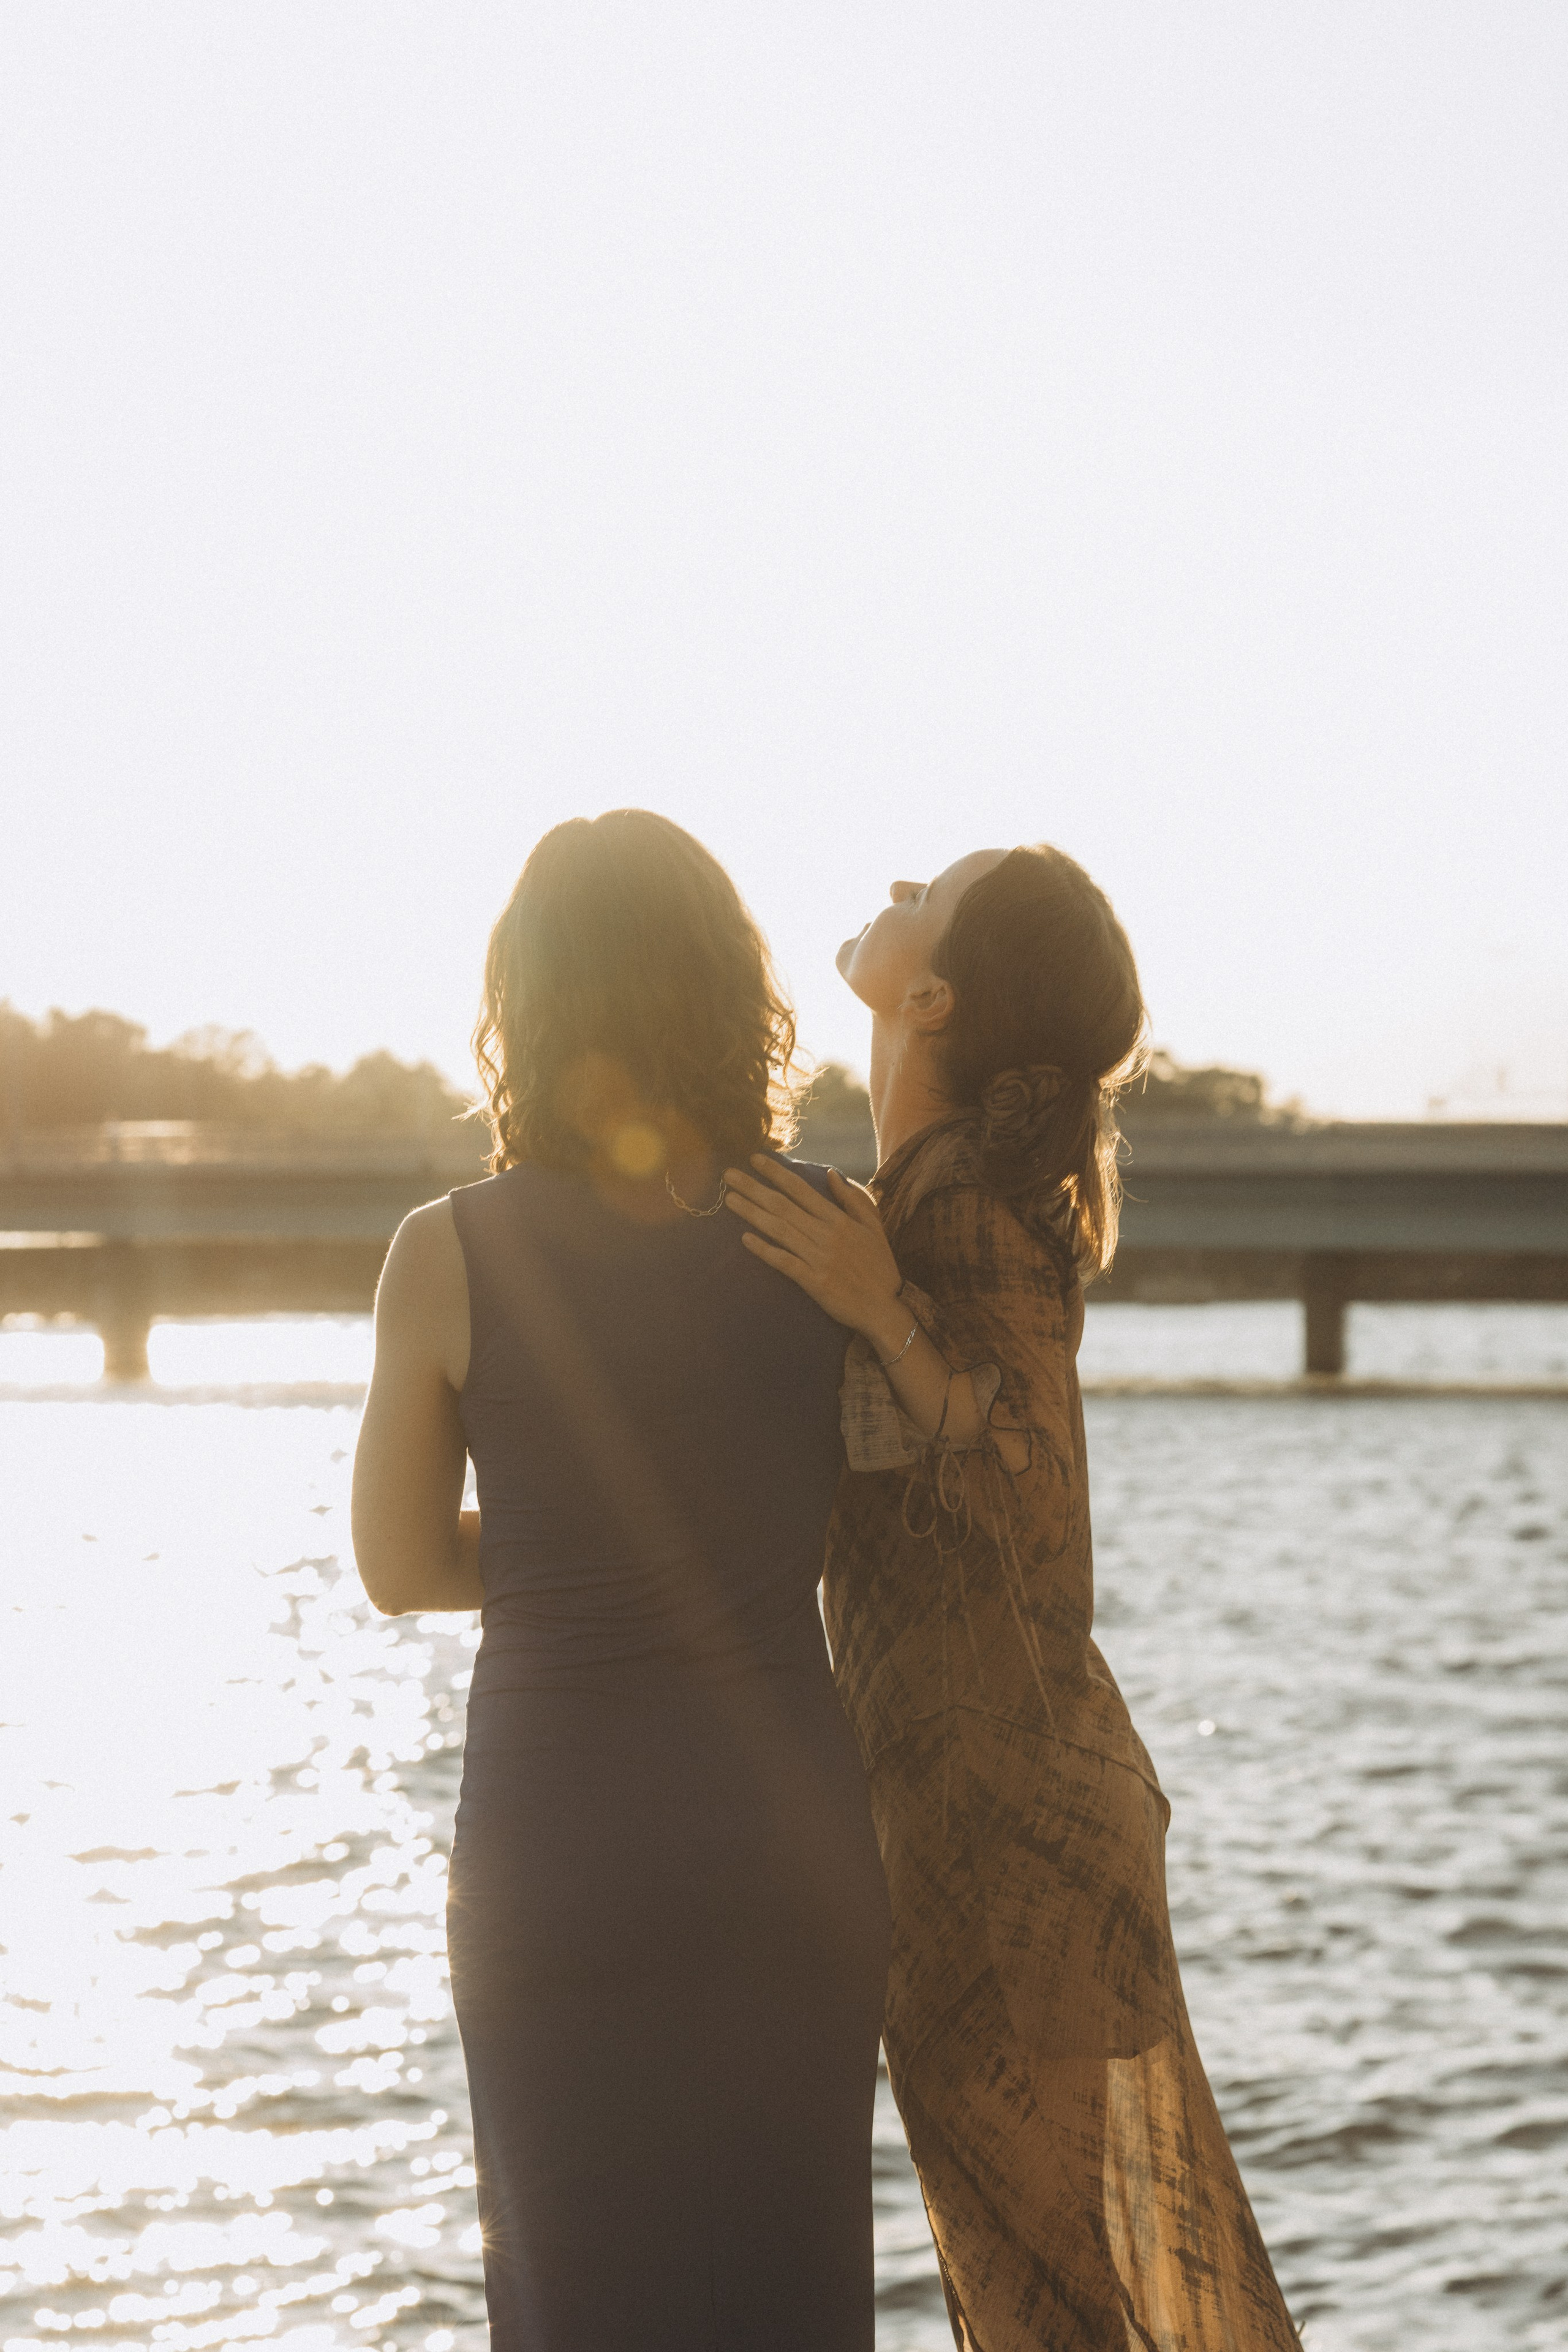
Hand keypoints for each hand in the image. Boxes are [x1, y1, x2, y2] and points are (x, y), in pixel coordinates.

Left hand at [724, 1157, 908, 1345]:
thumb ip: (852, 1199)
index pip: (801, 1190)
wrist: (884, 1308)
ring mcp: (819, 1258)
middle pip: (783, 1206)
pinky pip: (784, 1262)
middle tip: (729, 1174)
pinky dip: (765, 1250)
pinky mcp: (813, 1281)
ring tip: (729, 1200)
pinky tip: (745, 1239)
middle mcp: (826, 1235)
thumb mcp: (873, 1227)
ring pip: (780, 1230)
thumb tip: (831, 1173)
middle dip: (754, 1188)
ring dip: (752, 1214)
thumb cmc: (880, 1267)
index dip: (776, 1173)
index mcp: (839, 1220)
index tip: (755, 1159)